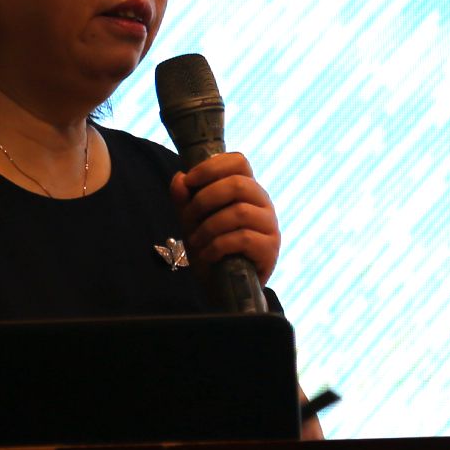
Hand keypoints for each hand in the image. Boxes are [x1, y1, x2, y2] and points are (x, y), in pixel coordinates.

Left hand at [168, 151, 281, 284]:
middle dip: (205, 199)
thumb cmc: (209, 248)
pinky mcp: (270, 249)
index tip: (189, 180)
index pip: (239, 161)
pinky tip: (208, 255)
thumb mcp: (191, 221)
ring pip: (240, 212)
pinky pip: (244, 238)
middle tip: (189, 218)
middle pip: (238, 184)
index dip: (211, 167)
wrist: (221, 288)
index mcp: (246, 189)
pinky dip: (218, 246)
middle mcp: (262, 203)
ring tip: (196, 241)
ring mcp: (270, 226)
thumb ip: (184, 199)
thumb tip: (180, 179)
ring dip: (209, 227)